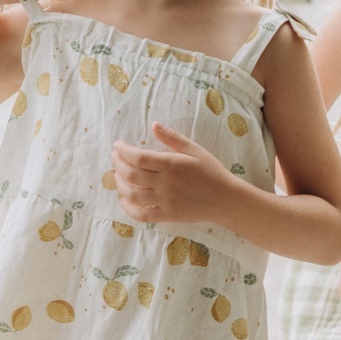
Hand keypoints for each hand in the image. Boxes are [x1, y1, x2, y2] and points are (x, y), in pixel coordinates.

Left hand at [112, 123, 235, 224]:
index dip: (123, 151)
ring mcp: (166, 201)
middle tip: (115, 158)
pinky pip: (143, 215)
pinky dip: (129, 209)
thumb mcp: (194, 149)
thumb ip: (172, 138)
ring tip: (117, 176)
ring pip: (133, 194)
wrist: (225, 198)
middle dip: (118, 165)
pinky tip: (124, 200)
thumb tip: (154, 124)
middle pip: (132, 175)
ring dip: (120, 185)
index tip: (117, 146)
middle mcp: (166, 183)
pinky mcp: (168, 215)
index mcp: (172, 164)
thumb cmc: (211, 171)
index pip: (139, 157)